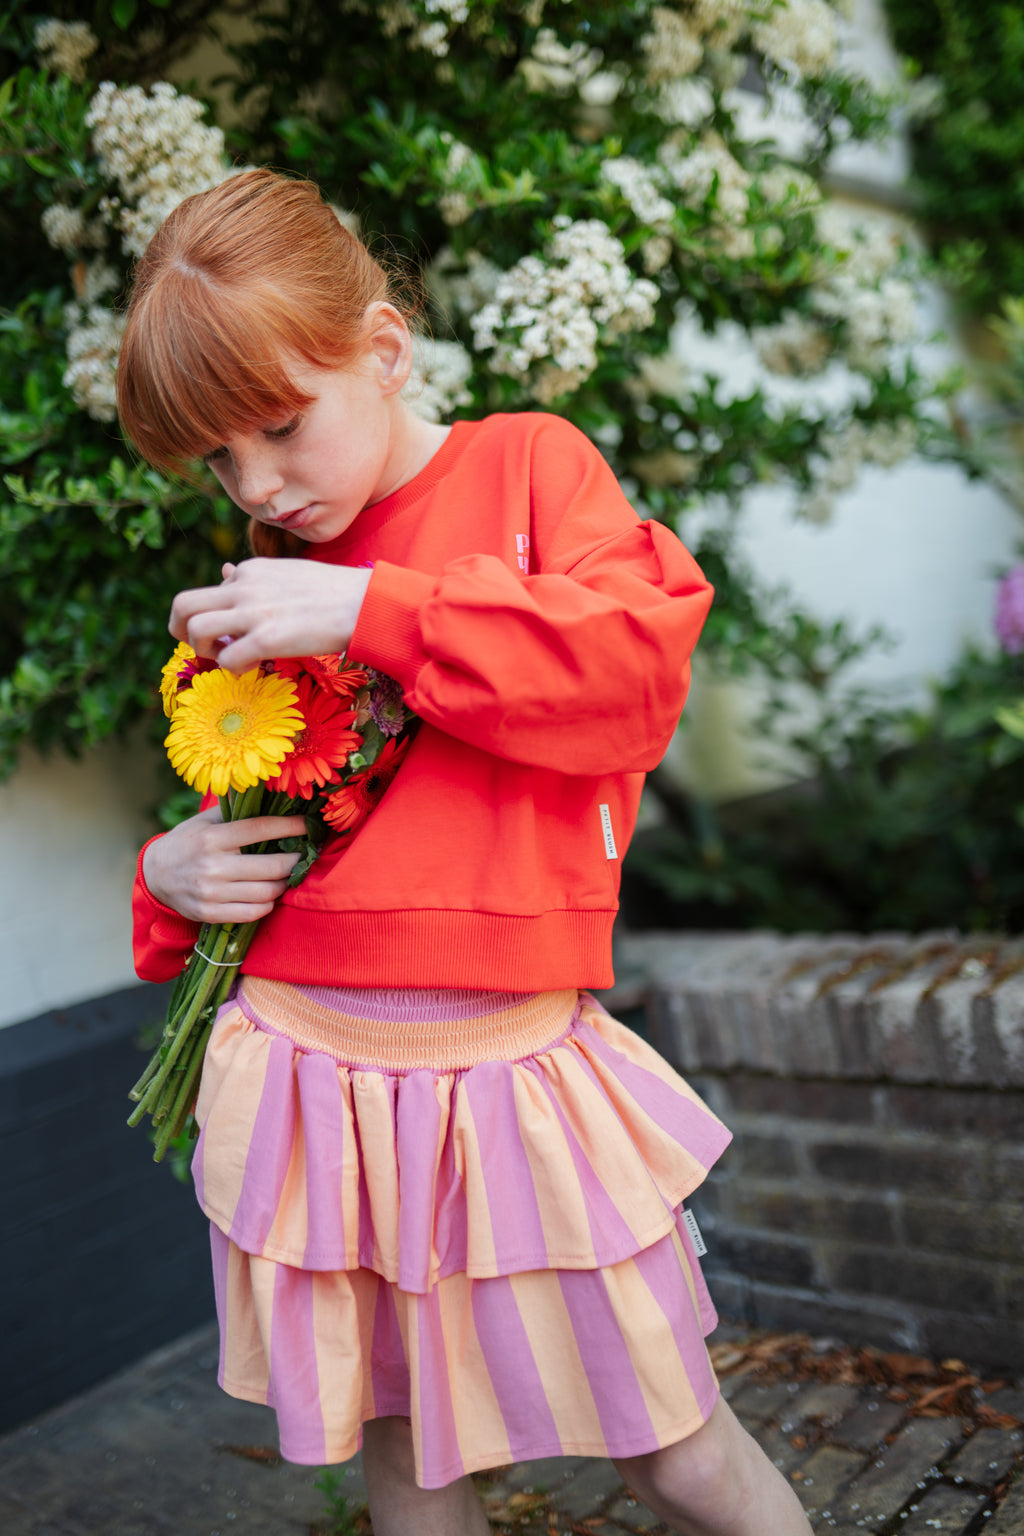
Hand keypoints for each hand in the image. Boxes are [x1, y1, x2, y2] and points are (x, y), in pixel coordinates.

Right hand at [142, 806, 309, 923]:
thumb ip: (234, 809)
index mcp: (212, 837)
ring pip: (267, 892)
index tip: (309, 825)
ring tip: (288, 874)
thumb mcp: (203, 821)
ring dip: (284, 883)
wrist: (155, 875)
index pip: (261, 829)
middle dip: (295, 860)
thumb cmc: (187, 842)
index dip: (291, 827)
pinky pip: (253, 913)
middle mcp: (212, 866)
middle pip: (272, 866)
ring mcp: (211, 893)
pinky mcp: (210, 914)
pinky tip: (270, 894)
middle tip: (305, 854)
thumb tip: (269, 792)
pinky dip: (268, 904)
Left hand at [169, 559, 372, 672]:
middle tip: (201, 647)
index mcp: (250, 571)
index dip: (215, 616)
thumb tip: (226, 573)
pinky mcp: (268, 639)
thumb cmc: (334, 593)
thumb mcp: (287, 573)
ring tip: (229, 657)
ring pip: (195, 631)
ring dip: (204, 651)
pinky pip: (227, 660)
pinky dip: (234, 669)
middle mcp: (244, 587)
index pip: (210, 592)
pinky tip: (255, 666)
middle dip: (179, 629)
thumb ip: (255, 578)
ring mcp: (254, 613)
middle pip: (183, 604)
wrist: (365, 603)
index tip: (235, 631)